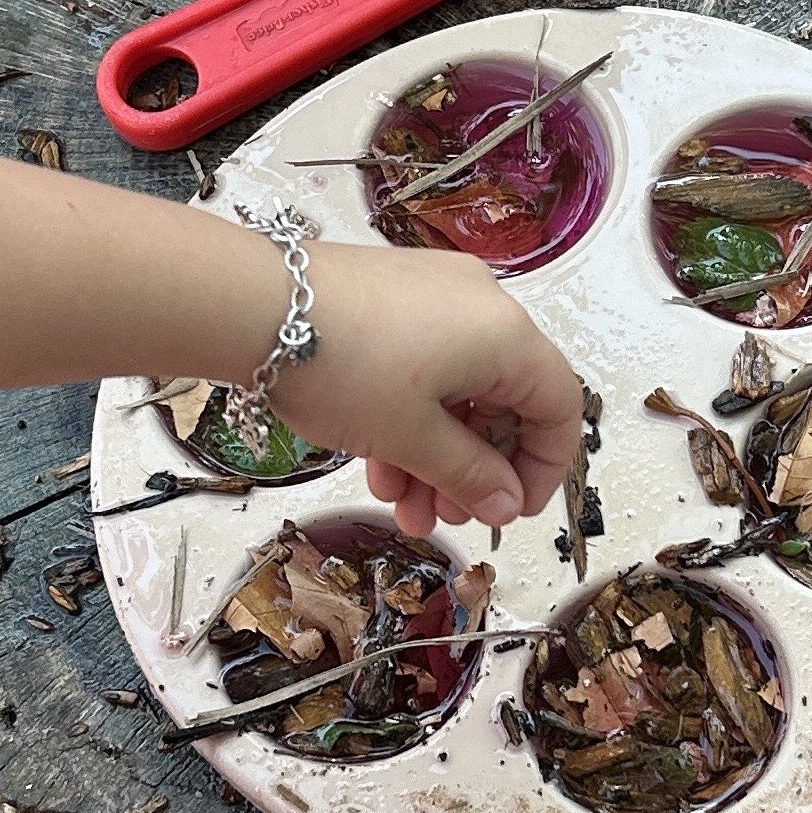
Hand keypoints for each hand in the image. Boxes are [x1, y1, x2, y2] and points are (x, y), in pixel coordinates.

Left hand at [294, 238, 578, 537]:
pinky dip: (410, 418)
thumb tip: (504, 504)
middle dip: (475, 470)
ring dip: (436, 456)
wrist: (252, 305)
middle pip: (505, 402)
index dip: (542, 469)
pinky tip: (378, 463)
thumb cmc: (341, 365)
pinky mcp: (394, 297)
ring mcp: (435, 296)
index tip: (510, 511)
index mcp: (507, 336)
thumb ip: (468, 476)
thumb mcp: (411, 438)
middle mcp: (482, 307)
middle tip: (445, 515)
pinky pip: (424, 366)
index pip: (560, 408)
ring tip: (402, 504)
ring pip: (458, 391)